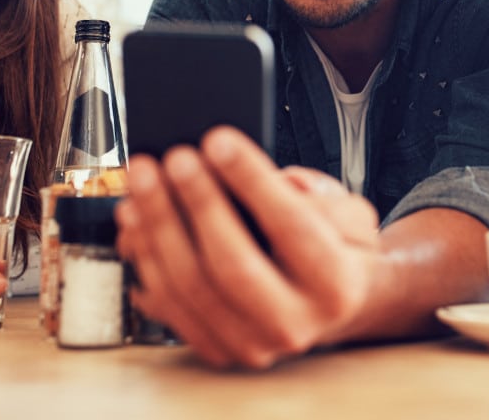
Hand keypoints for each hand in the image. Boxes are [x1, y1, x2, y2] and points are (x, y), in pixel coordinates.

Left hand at [115, 126, 379, 368]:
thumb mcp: (352, 217)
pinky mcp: (216, 347)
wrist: (328, 308)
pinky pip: (170, 303)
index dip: (251, 180)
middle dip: (198, 203)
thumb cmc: (336, 250)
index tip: (219, 139)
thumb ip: (326, 199)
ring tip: (144, 180)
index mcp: (335, 285)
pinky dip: (147, 256)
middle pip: (232, 264)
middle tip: (175, 156)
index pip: (291, 227)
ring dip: (159, 227)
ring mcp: (250, 343)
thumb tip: (285, 184)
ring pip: (192, 287)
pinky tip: (136, 216)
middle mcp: (293, 324)